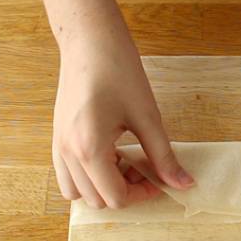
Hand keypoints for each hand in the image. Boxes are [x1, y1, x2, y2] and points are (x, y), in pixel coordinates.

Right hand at [52, 33, 192, 208]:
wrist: (90, 41)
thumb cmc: (119, 71)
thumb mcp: (148, 117)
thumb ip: (164, 156)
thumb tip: (184, 184)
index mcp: (89, 149)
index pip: (116, 197)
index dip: (143, 193)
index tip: (159, 178)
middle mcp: (67, 153)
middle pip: (97, 200)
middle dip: (125, 191)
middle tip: (144, 167)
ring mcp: (58, 146)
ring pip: (78, 192)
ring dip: (104, 187)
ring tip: (125, 161)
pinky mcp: (57, 138)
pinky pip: (68, 175)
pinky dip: (89, 176)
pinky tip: (109, 153)